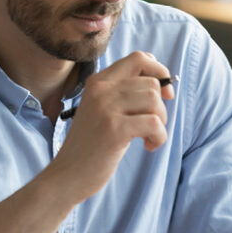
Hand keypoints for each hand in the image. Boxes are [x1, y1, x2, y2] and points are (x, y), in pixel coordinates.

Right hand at [47, 51, 173, 202]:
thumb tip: (164, 84)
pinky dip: (159, 137)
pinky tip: (148, 146)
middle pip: (152, 82)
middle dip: (161, 106)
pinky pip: (154, 123)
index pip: (139, 58)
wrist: (67, 174)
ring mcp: (106, 108)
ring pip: (155, 101)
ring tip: (148, 138)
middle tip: (152, 126)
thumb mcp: (102, 110)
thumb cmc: (91, 145)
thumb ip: (124, 94)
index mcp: (98, 81)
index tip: (163, 93)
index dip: (159, 71)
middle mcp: (101, 89)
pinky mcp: (115, 128)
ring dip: (161, 123)